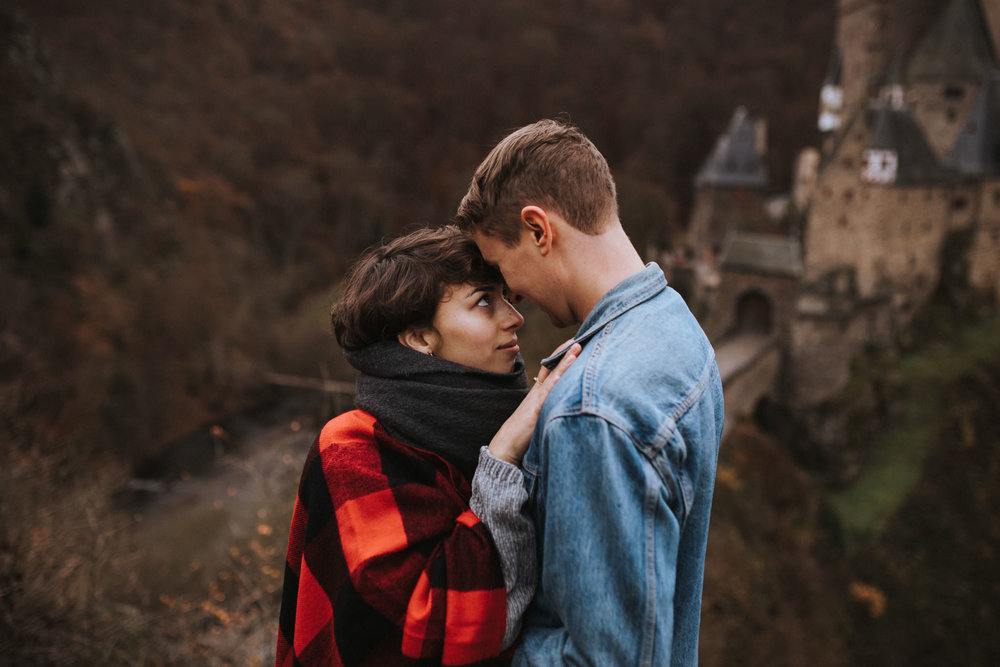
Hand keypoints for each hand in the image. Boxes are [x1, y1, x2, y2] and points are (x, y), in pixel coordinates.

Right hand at [488, 342, 581, 465]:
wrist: (506, 446)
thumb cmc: (523, 434)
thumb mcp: (540, 417)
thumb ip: (550, 408)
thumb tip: (566, 406)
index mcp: (538, 393)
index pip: (551, 369)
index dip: (562, 356)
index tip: (573, 344)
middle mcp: (537, 392)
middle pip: (552, 367)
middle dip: (565, 352)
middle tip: (578, 338)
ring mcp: (536, 399)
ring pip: (552, 376)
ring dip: (564, 361)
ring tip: (576, 348)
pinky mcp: (535, 409)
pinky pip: (547, 393)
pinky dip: (556, 381)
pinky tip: (563, 373)